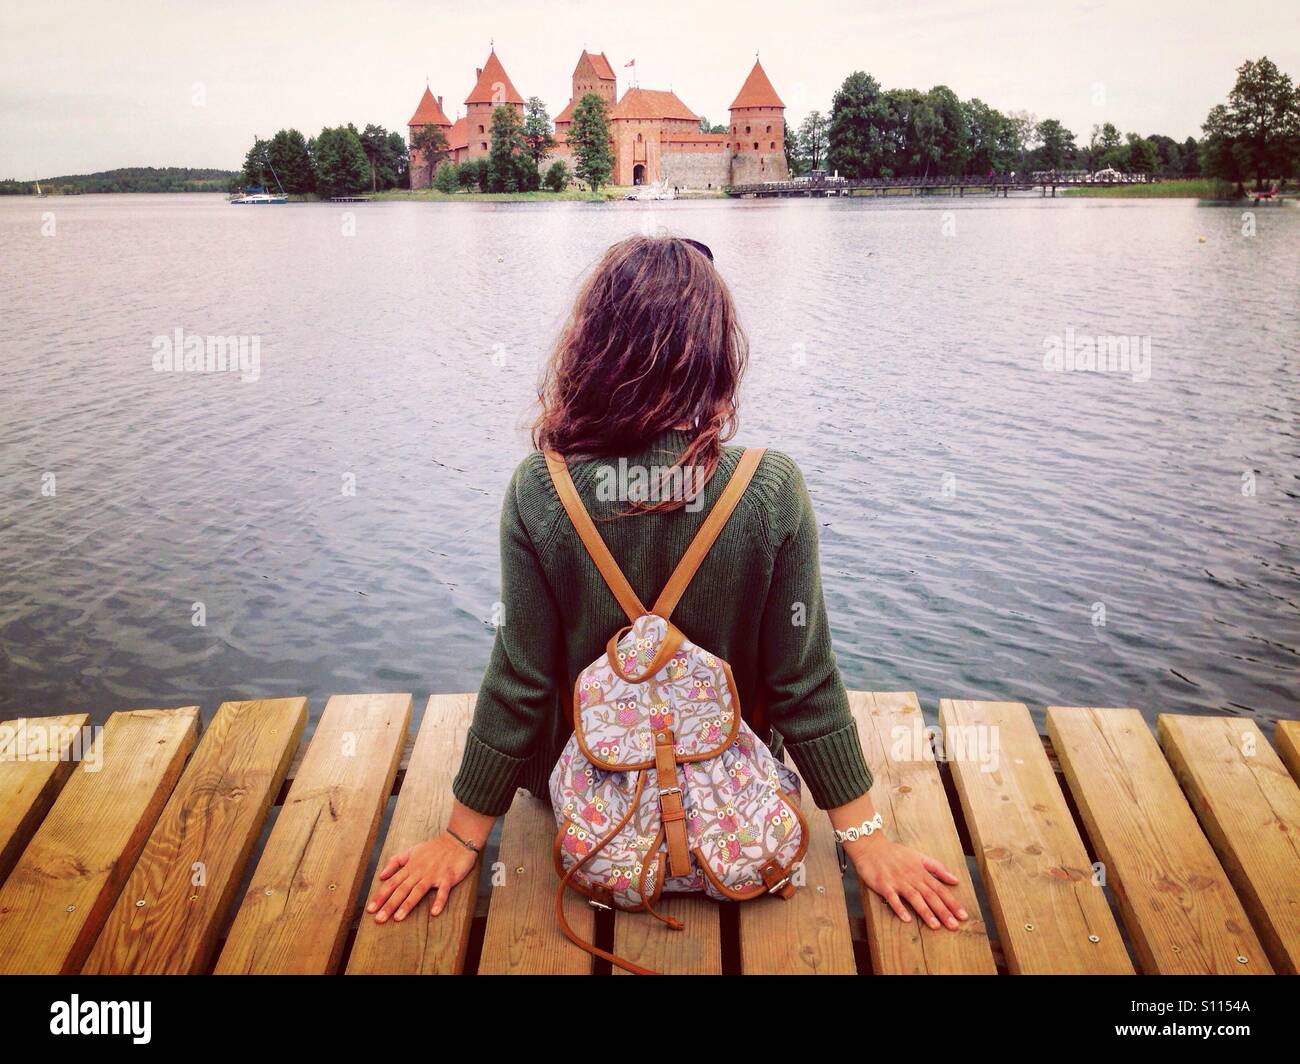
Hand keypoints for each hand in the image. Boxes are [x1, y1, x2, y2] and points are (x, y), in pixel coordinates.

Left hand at [367, 833, 478, 923]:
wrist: (457, 840)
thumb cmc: (434, 847)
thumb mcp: (412, 850)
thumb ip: (396, 861)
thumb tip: (381, 875)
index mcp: (411, 867)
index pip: (392, 883)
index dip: (380, 896)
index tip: (370, 909)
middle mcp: (420, 872)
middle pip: (402, 889)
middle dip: (389, 904)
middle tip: (379, 919)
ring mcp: (434, 875)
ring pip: (418, 891)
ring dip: (408, 904)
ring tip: (398, 918)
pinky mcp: (448, 877)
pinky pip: (443, 891)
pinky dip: (439, 901)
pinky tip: (434, 912)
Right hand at [850, 835, 968, 930]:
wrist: (871, 846)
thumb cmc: (895, 853)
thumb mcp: (919, 856)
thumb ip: (937, 868)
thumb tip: (955, 880)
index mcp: (921, 872)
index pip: (940, 890)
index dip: (952, 903)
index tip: (963, 916)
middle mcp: (912, 878)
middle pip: (930, 896)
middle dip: (943, 911)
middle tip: (954, 926)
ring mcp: (898, 881)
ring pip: (914, 898)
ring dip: (925, 912)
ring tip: (936, 926)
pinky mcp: (884, 885)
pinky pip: (892, 898)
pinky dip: (899, 908)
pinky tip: (906, 919)